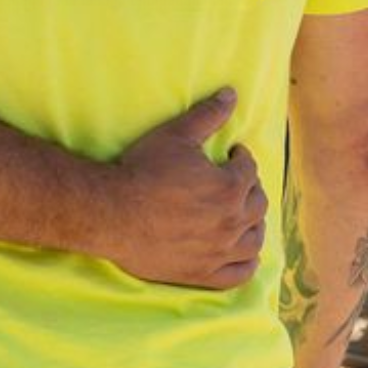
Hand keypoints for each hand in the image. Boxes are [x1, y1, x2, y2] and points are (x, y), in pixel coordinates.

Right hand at [102, 89, 268, 288]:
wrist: (110, 212)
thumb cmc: (141, 171)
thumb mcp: (174, 135)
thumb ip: (207, 115)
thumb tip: (231, 93)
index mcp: (228, 188)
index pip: (249, 171)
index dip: (241, 160)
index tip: (232, 157)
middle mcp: (230, 222)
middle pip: (257, 205)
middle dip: (249, 189)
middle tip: (236, 182)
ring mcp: (218, 252)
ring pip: (253, 241)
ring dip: (254, 225)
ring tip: (242, 215)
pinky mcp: (203, 274)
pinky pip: (239, 274)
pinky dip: (248, 263)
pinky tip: (243, 252)